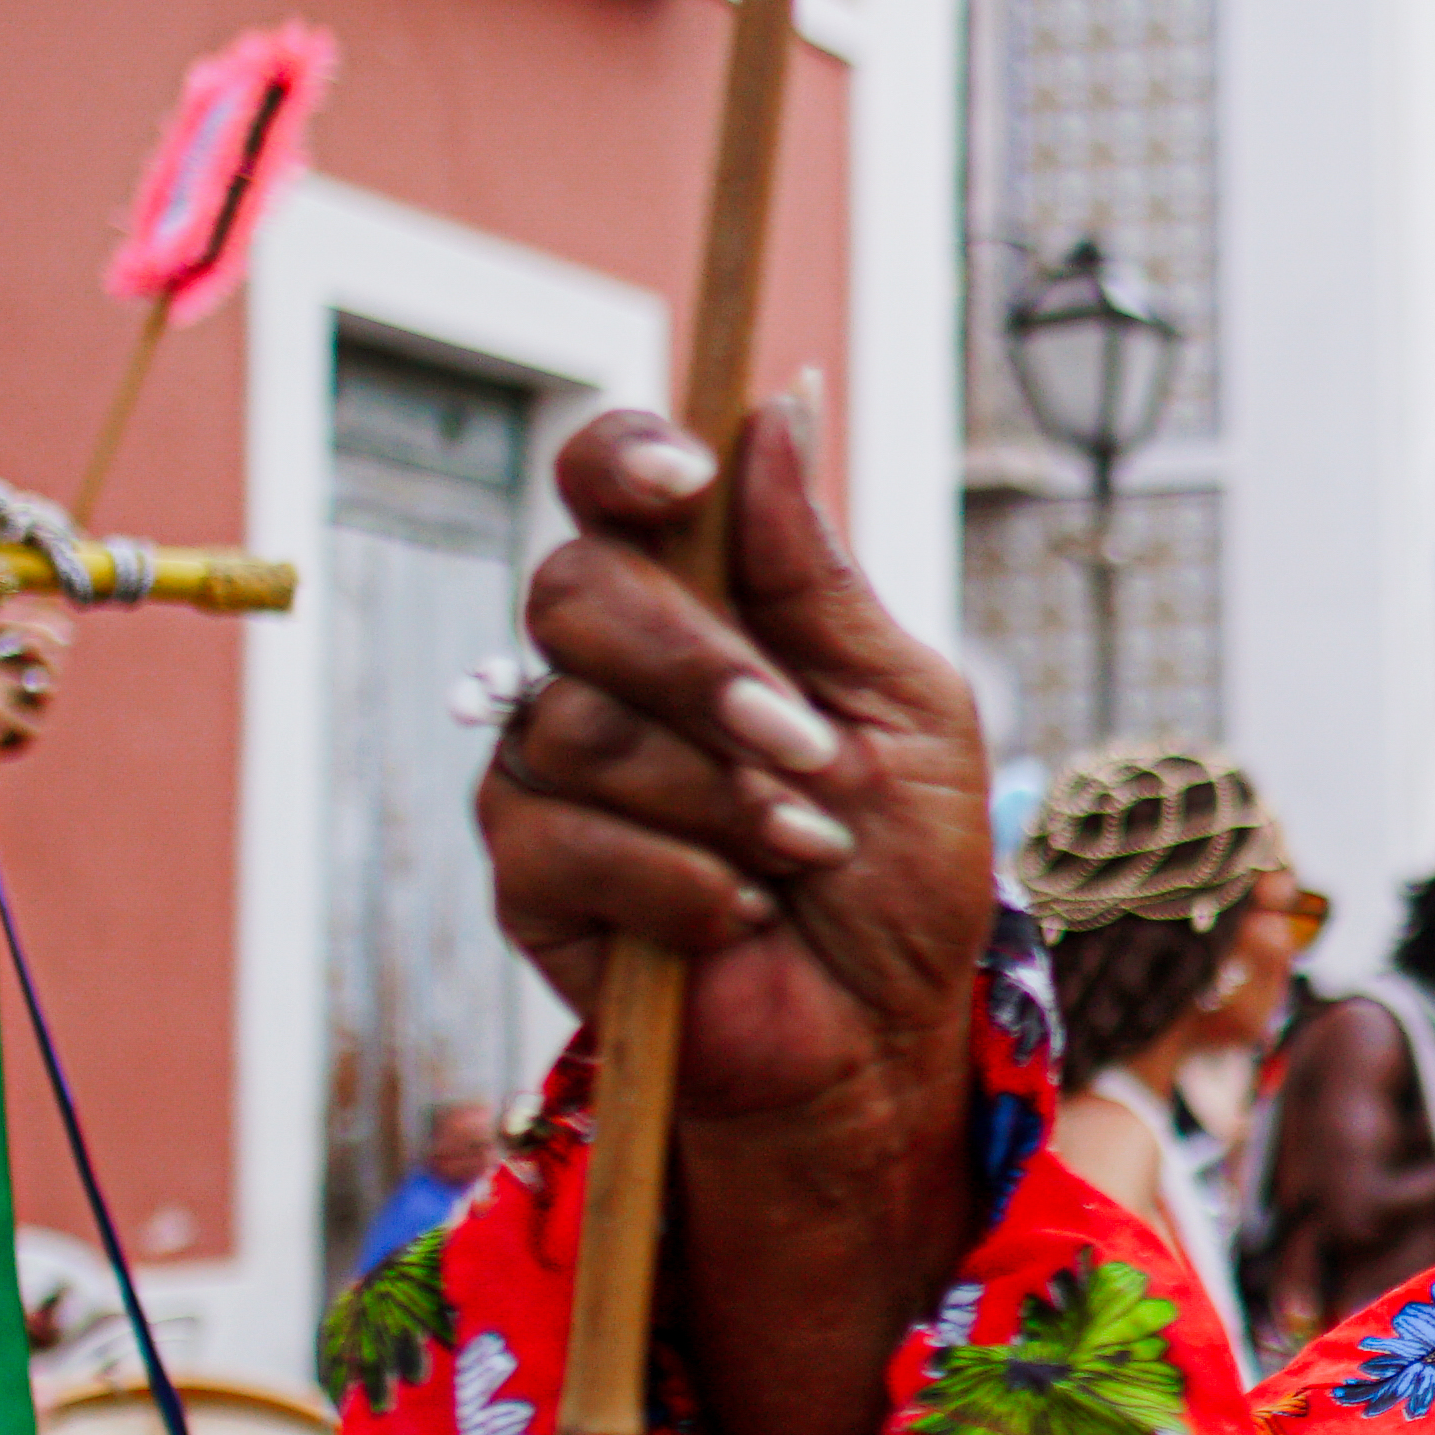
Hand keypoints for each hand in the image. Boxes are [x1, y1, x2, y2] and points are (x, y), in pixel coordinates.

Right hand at [486, 403, 1000, 1133]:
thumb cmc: (902, 865)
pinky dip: (680, 880)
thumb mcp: (906, 705)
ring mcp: (553, 764)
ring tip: (804, 851)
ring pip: (575, 723)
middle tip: (805, 747)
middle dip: (700, 670)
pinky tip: (741, 914)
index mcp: (703, 603)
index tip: (684, 477)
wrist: (880, 1030)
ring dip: (717, 797)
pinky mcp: (528, 869)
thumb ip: (822, 573)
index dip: (624, 457)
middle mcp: (609, 668)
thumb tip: (777, 404)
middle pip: (574, 590)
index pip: (610, 482)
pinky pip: (561, 836)